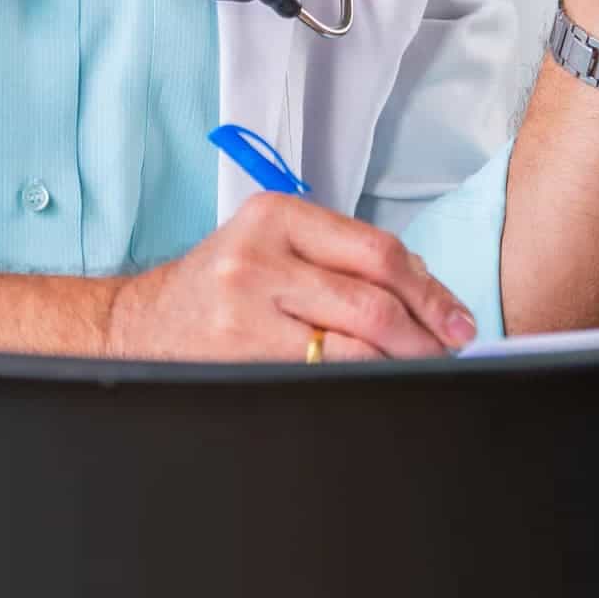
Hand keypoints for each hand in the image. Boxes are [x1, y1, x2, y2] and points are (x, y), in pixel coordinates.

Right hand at [101, 192, 475, 362]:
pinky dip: (361, 379)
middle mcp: (260, 257)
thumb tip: (426, 290)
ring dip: (401, 361)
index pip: (377, 252)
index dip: (429, 291)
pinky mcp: (239, 355)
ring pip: (352, 344)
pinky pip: (321, 374)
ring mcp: (246, 309)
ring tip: (423, 369)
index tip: (457, 318)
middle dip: (425, 332)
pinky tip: (378, 382)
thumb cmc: (221, 285)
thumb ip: (342, 256)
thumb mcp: (274, 245)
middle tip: (452, 350)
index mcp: (277, 215)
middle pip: (371, 299)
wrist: (141, 325)